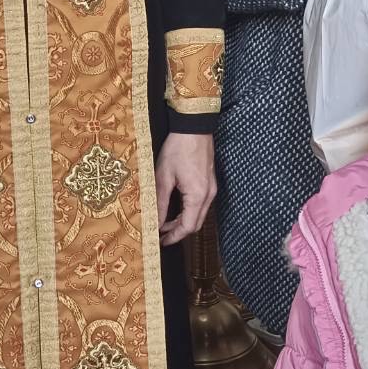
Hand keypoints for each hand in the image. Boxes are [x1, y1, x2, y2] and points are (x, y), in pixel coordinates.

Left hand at [155, 132, 216, 246]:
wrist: (194, 127)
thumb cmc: (178, 148)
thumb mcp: (164, 176)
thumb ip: (160, 202)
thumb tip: (155, 222)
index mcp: (197, 195)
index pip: (188, 227)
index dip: (174, 237)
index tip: (161, 241)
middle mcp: (208, 195)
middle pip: (196, 224)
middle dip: (178, 231)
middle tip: (161, 234)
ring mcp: (211, 188)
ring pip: (199, 214)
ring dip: (183, 220)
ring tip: (165, 221)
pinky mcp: (210, 182)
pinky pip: (201, 204)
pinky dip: (188, 210)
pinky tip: (176, 207)